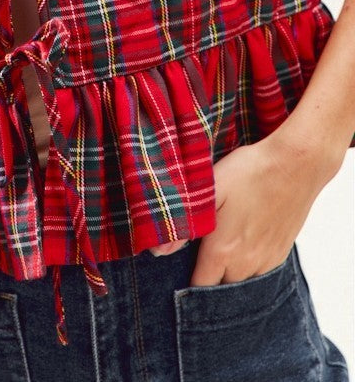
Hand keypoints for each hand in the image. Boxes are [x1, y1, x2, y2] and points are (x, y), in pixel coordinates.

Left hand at [190, 130, 325, 285]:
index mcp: (223, 251)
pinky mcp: (281, 253)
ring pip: (242, 281)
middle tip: (196, 257)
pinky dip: (247, 266)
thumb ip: (184, 225)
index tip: (178, 271)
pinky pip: (260, 272)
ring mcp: (267, 260)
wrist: (294, 165)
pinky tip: (241, 243)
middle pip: (221, 287)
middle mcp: (246, 264)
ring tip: (219, 250)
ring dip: (229, 274)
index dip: (187, 284)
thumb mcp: (209, 189)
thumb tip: (157, 252)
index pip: (200, 287)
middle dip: (208, 279)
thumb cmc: (248, 172)